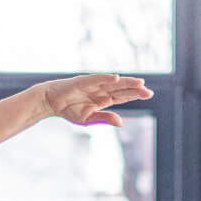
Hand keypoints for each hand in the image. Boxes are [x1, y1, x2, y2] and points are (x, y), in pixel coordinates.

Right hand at [37, 74, 152, 128]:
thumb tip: (121, 123)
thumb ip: (104, 118)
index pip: (123, 96)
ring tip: (139, 83)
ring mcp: (93, 84)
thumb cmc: (69, 110)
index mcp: (104, 99)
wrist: (51, 102)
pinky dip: (105, 78)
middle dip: (135, 89)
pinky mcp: (82, 81)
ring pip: (112, 83)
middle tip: (149, 91)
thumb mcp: (88, 119)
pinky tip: (116, 78)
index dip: (135, 94)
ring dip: (125, 82)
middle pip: (121, 89)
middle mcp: (101, 90)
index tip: (148, 94)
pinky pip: (96, 79)